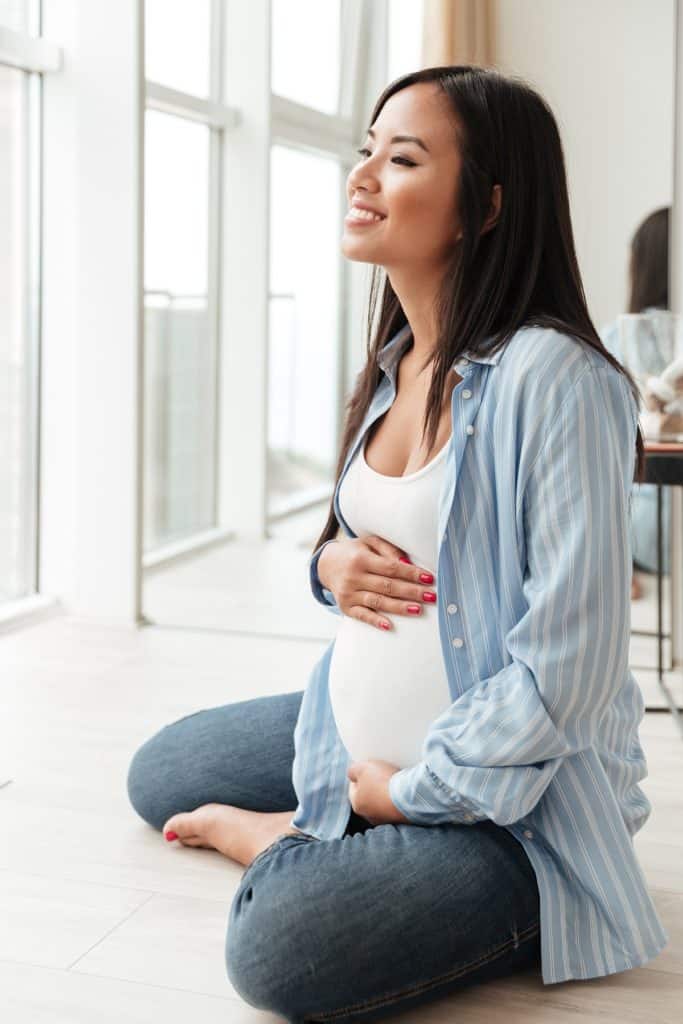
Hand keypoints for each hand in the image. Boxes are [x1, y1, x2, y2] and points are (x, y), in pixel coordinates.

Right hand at [318, 536, 436, 630]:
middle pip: (388, 585)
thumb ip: (388, 549)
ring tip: (418, 610)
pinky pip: (362, 615)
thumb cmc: (354, 553)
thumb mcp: (368, 543)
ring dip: (399, 607)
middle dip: (411, 592)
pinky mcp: (346, 607)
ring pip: (378, 601)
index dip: (411, 573)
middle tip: (431, 596)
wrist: (326, 565)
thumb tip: (407, 563)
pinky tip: (389, 626)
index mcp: (361, 559)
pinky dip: (375, 621)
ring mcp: (349, 594)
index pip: (391, 567)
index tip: (429, 578)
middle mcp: (354, 577)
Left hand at [347, 759, 411, 825]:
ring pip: (384, 800)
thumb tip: (352, 774)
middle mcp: (370, 816)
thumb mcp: (361, 768)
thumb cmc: (382, 782)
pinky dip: (399, 796)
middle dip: (374, 783)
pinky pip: (398, 804)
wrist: (408, 797)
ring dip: (387, 790)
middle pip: (369, 795)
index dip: (359, 775)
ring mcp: (387, 818)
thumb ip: (352, 770)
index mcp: (357, 805)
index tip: (366, 766)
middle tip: (380, 770)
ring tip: (394, 777)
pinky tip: (403, 786)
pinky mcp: (402, 818)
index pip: (354, 788)